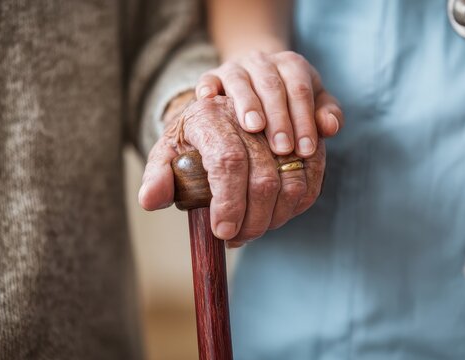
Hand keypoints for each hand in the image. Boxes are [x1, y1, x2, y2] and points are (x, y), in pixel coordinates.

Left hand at [138, 95, 324, 244]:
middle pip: (264, 176)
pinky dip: (301, 202)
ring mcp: (279, 123)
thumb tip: (150, 200)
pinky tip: (279, 215)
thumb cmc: (192, 140)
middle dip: (253, 219)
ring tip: (256, 229)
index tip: (223, 231)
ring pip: (292, 179)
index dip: (228, 202)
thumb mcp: (167, 152)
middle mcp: (247, 114)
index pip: (228, 162)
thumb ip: (157, 176)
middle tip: (238, 239)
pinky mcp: (301, 132)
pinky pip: (314, 173)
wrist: (220, 113)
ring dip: (277, 216)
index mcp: (208, 116)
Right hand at [195, 51, 342, 157]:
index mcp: (292, 66)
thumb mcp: (314, 106)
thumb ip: (327, 115)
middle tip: (282, 148)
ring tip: (254, 128)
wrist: (257, 80)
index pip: (300, 91)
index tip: (305, 150)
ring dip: (248, 104)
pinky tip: (208, 99)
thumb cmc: (291, 102)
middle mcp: (263, 62)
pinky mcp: (213, 76)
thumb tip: (330, 127)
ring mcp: (236, 68)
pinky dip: (208, 87)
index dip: (304, 120)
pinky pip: (208, 79)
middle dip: (279, 119)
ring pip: (241, 81)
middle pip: (272, 86)